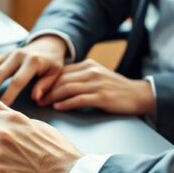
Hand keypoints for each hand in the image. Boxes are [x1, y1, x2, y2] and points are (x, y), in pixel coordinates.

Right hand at [0, 35, 67, 106]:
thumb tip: (36, 98)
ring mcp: (8, 54)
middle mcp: (18, 55)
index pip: (18, 80)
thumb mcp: (56, 73)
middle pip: (0, 73)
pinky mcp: (2, 55)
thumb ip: (46, 85)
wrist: (49, 43)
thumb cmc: (53, 62)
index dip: (8, 94)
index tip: (0, 106)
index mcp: (33, 61)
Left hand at [33, 59, 154, 115]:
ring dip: (53, 96)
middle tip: (35, 98)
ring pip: (68, 88)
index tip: (36, 89)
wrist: (138, 95)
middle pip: (62, 79)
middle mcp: (91, 71)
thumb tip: (56, 85)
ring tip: (43, 103)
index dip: (46, 80)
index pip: (62, 71)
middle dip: (46, 89)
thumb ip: (79, 78)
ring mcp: (97, 83)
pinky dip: (67, 103)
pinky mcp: (102, 96)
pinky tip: (58, 107)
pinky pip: (80, 99)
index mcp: (88, 65)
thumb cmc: (115, 89)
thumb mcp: (97, 77)